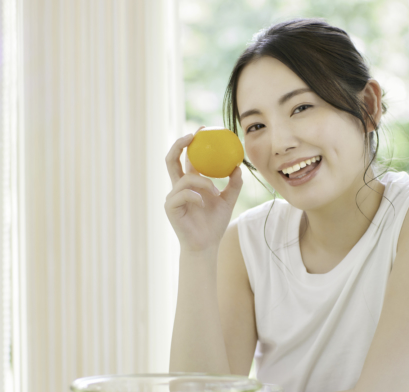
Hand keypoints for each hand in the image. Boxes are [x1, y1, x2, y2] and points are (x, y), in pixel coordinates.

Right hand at [164, 130, 243, 252]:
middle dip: (179, 144)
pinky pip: (183, 194)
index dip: (192, 142)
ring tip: (214, 191)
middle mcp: (178, 187)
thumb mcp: (228, 201)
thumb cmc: (214, 224)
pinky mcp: (170, 207)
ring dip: (202, 182)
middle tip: (193, 136)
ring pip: (184, 179)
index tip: (203, 130)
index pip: (187, 158)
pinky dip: (196, 196)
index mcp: (190, 182)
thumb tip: (238, 167)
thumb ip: (233, 185)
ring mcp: (173, 196)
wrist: (206, 245)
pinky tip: (203, 203)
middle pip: (172, 159)